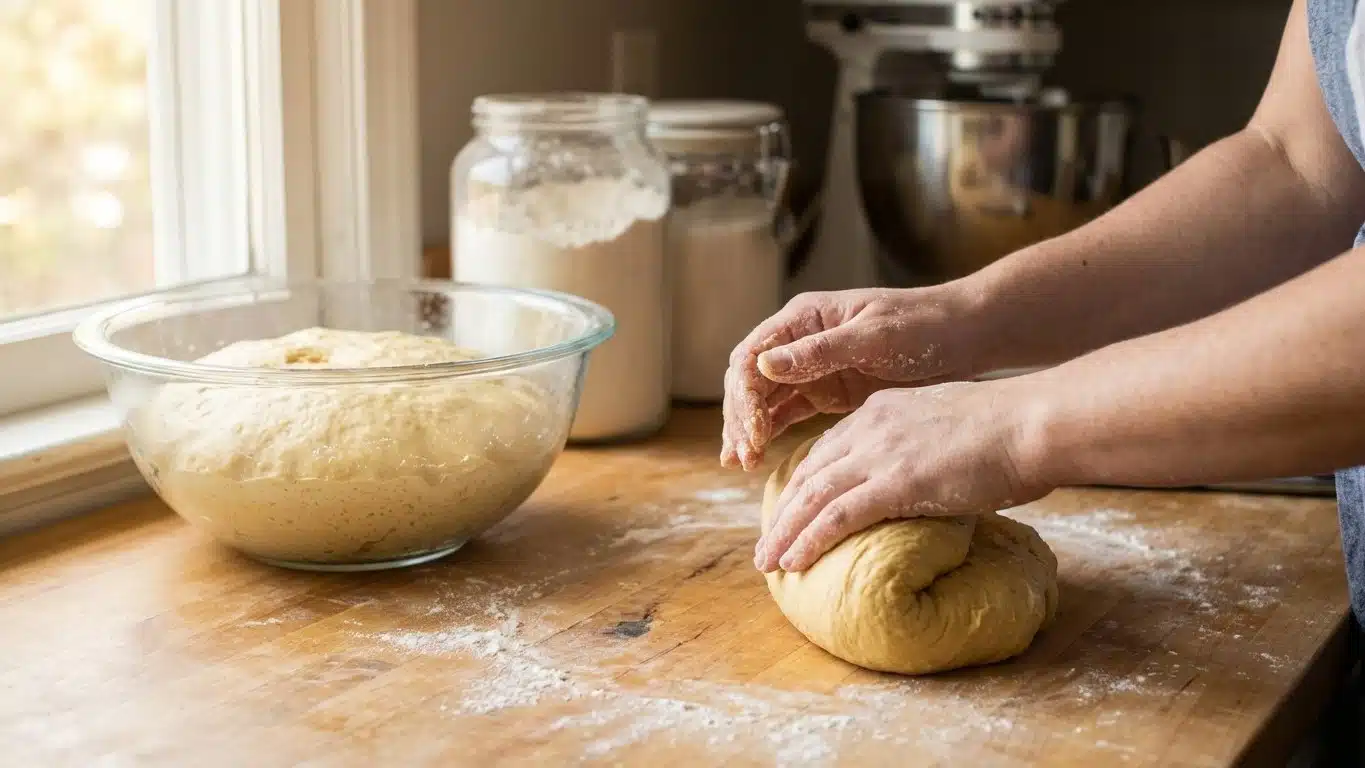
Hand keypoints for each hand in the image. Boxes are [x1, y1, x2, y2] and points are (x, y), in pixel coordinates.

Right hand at [720, 286, 980, 470]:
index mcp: (804, 318)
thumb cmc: (923, 326)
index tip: (755, 430)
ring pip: (762, 401)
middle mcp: (798, 341)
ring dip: (748, 430)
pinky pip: (785, 414)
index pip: (752, 355)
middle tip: (745, 456)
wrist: (964, 338)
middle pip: (749, 380)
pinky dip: (768, 434)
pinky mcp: (825, 393)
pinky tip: (756, 459)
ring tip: (742, 465)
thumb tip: (765, 365)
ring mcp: (809, 369)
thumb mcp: (874, 336)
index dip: (746, 395)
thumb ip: (820, 351)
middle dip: (741, 417)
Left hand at [753, 381, 1050, 572]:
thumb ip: (927, 448)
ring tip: (767, 562)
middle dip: (784, 511)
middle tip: (767, 542)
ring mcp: (880, 454)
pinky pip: (837, 516)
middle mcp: (870, 428)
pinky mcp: (895, 483)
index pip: (829, 449)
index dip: (805, 483)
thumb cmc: (1011, 430)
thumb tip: (931, 476)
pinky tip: (793, 561)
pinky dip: (809, 540)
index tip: (792, 509)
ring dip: (784, 533)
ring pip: (813, 496)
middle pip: (810, 473)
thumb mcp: (951, 428)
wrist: (1031, 423)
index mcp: (883, 410)